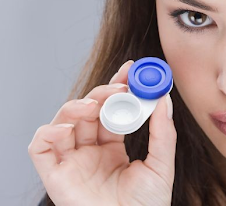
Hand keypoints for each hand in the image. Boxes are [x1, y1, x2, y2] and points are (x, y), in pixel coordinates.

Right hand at [28, 60, 176, 205]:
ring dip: (78, 106)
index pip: (111, 109)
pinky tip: (68, 129)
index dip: (118, 88)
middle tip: (119, 86)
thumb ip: (163, 132)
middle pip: (88, 111)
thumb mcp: (161, 164)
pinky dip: (49, 132)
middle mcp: (90, 151)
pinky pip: (41, 147)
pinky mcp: (55, 174)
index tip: (130, 70)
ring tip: (95, 104)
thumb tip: (164, 99)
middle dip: (102, 92)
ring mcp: (72, 161)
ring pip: (64, 121)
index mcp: (112, 148)